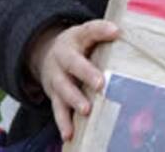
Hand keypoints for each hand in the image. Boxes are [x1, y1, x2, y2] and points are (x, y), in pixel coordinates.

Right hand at [27, 20, 119, 140]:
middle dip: (86, 74)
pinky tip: (69, 134)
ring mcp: (56, 79)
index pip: (88, 32)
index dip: (101, 31)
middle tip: (100, 84)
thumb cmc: (76, 44)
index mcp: (73, 40)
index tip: (116, 32)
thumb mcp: (86, 32)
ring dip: (74, 101)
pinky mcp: (54, 96)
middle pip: (73, 66)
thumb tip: (119, 31)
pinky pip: (58, 110)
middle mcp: (61, 59)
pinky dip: (63, 122)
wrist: (45, 54)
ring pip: (63, 90)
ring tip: (86, 110)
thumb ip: (101, 30)